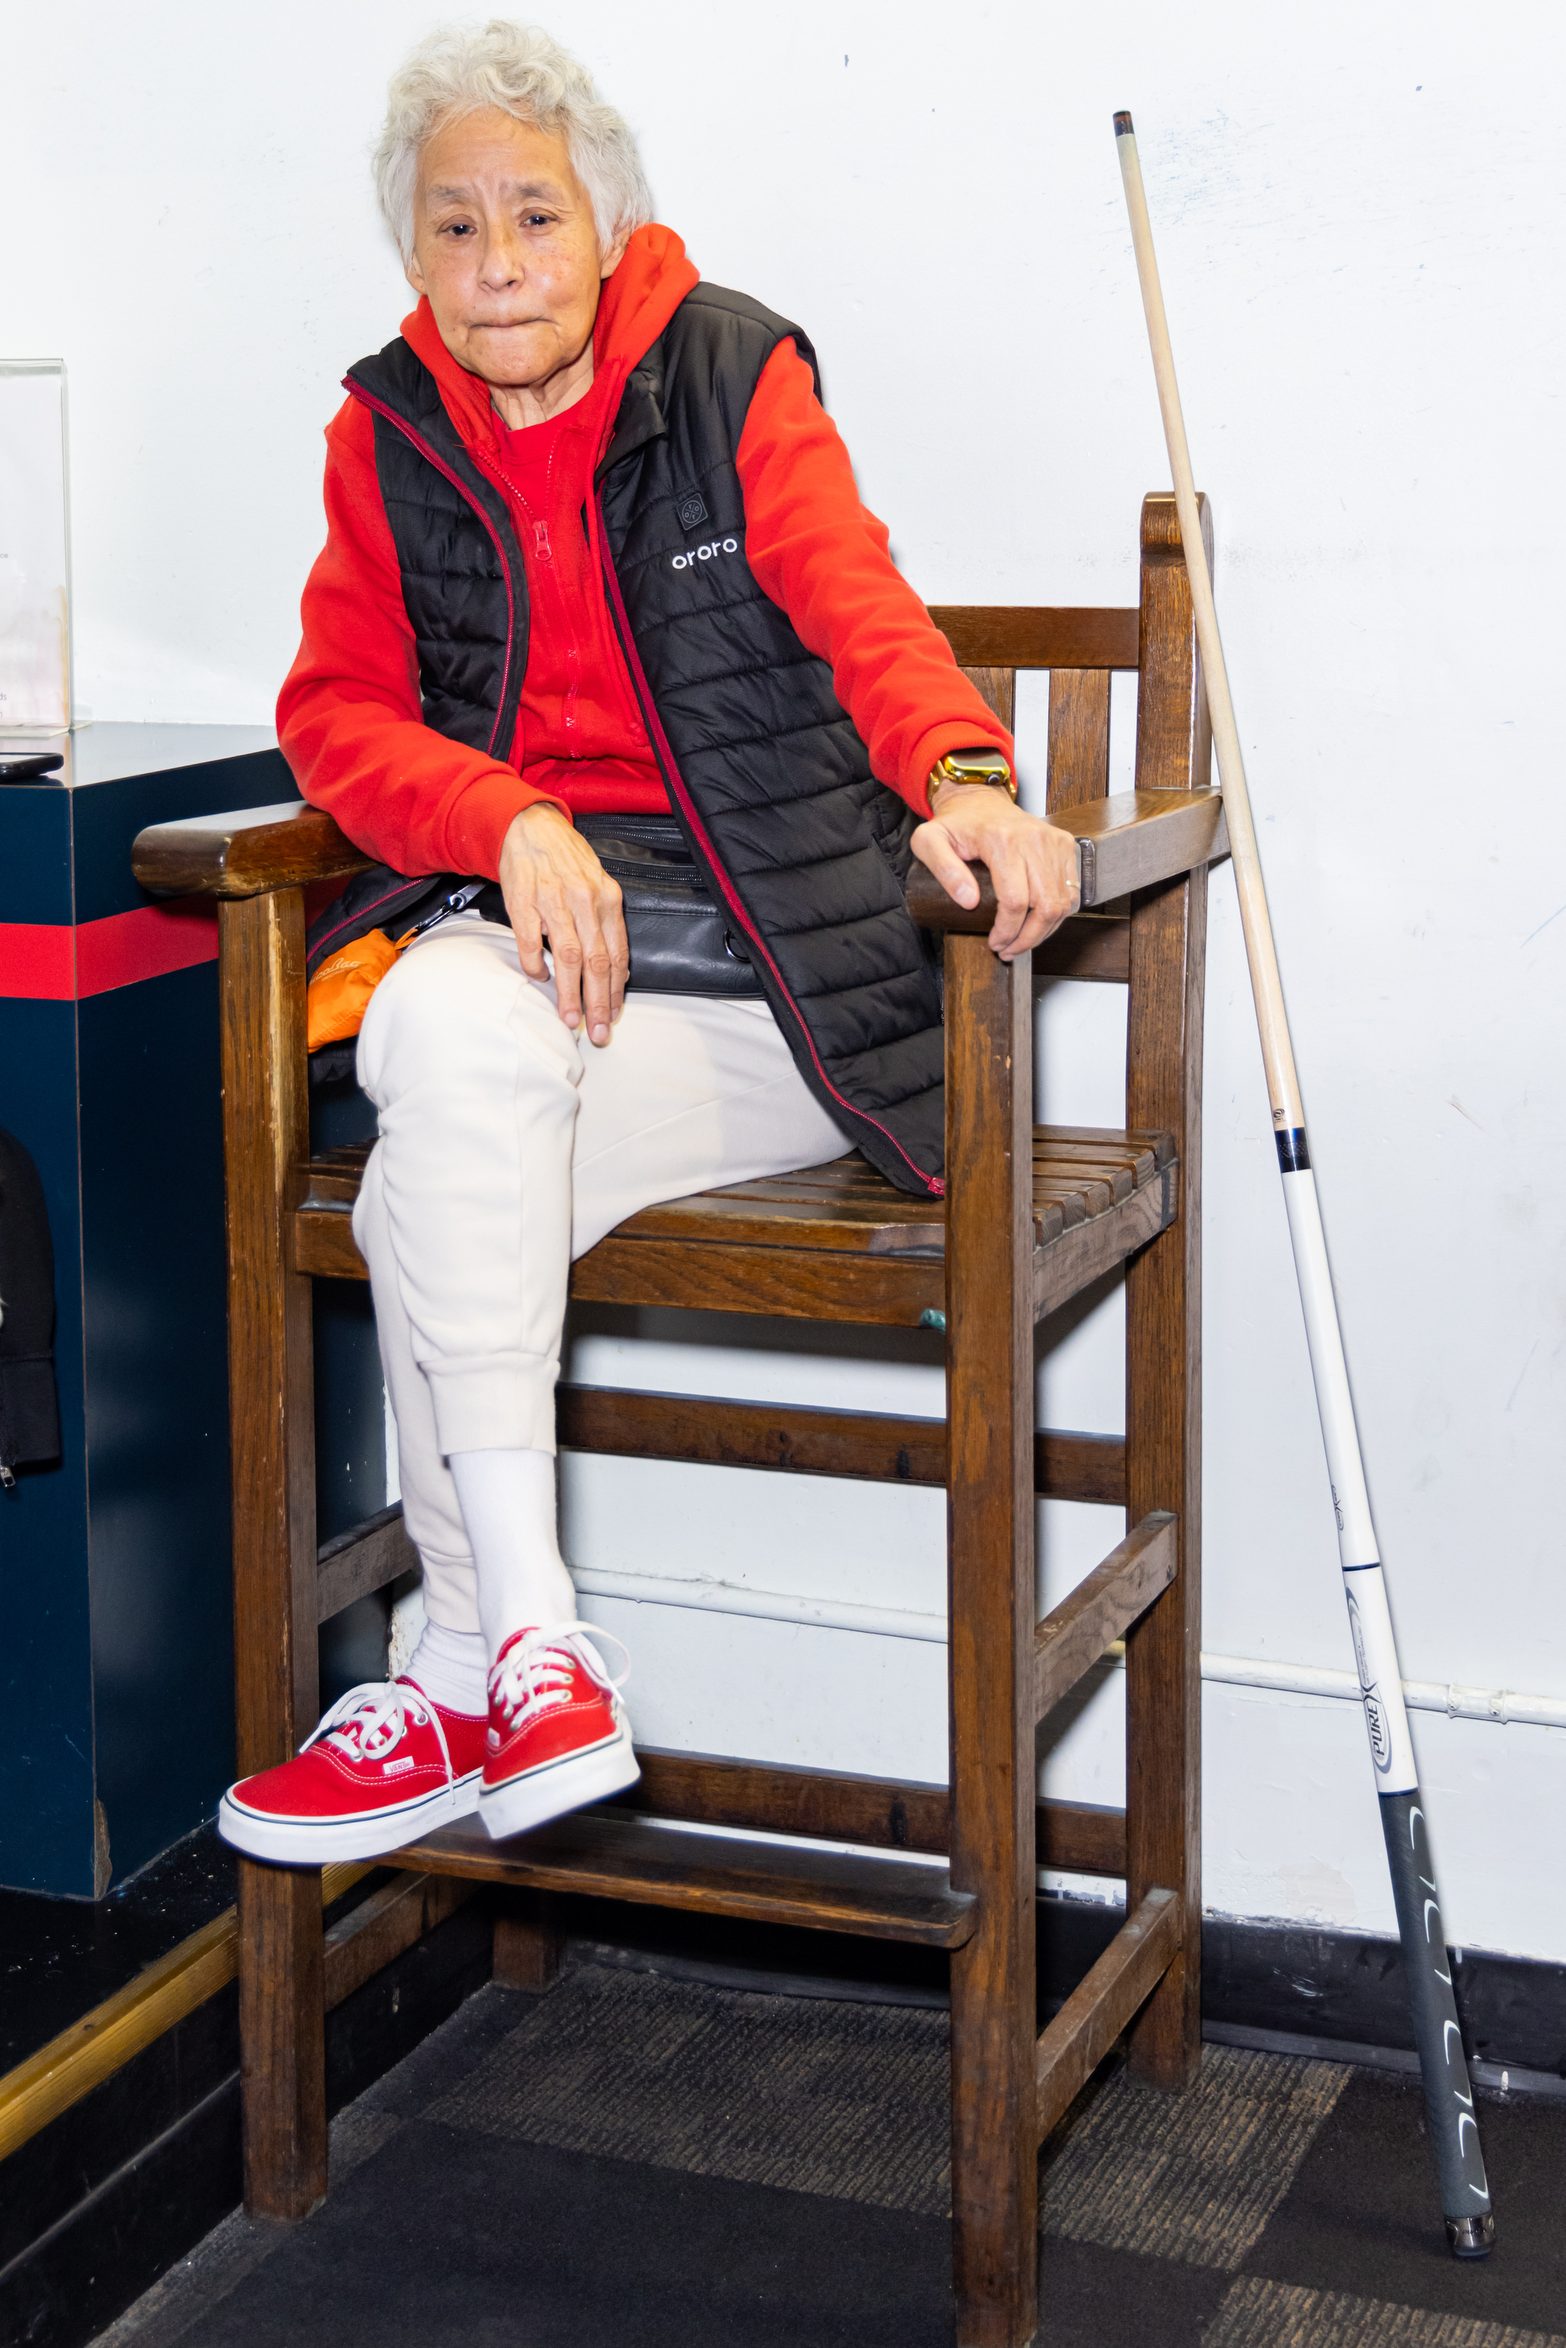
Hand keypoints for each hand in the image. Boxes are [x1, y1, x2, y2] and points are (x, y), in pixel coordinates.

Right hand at [498, 805, 627, 1045]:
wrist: (531, 826)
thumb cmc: (566, 860)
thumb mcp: (598, 884)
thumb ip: (606, 924)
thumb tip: (614, 969)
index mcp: (607, 899)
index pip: (616, 954)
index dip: (616, 990)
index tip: (613, 1016)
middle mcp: (585, 901)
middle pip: (596, 962)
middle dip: (598, 1002)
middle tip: (598, 1032)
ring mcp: (553, 901)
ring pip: (567, 957)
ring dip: (570, 993)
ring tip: (570, 1019)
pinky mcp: (524, 902)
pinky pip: (531, 942)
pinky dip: (535, 964)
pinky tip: (539, 978)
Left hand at [911, 783, 1080, 957]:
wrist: (980, 801)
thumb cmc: (956, 824)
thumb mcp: (930, 841)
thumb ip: (943, 869)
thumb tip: (967, 900)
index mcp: (1002, 840)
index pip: (1015, 901)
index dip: (1007, 931)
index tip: (994, 942)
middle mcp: (1034, 840)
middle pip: (1045, 906)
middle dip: (1028, 938)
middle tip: (1009, 949)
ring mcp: (1054, 842)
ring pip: (1063, 902)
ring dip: (1045, 931)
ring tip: (1023, 941)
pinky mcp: (1065, 845)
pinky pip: (1072, 890)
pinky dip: (1059, 914)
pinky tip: (1040, 923)